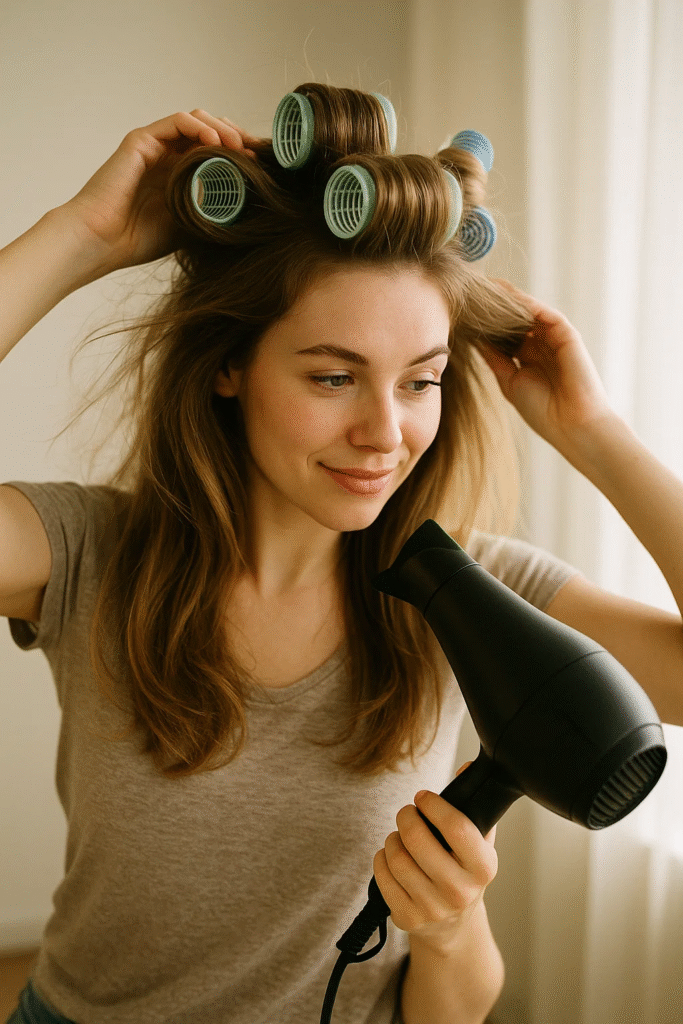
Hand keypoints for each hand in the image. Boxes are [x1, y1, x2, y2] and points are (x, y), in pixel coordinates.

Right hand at [58, 111, 260, 272]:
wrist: (102, 242)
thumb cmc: (138, 239)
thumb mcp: (189, 224)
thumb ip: (212, 208)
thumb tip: (251, 204)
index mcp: (178, 175)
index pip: (215, 151)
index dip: (239, 154)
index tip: (261, 167)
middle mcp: (167, 156)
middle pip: (210, 131)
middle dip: (237, 137)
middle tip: (256, 153)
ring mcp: (154, 146)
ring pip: (196, 120)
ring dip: (223, 129)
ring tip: (240, 148)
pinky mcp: (141, 140)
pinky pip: (177, 122)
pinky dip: (200, 127)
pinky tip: (215, 143)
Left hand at [373, 765, 497, 953]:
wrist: (454, 925)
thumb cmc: (463, 872)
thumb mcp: (478, 843)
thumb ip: (474, 805)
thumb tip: (466, 768)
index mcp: (483, 868)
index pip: (458, 828)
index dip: (434, 805)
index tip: (423, 797)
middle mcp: (460, 891)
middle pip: (417, 839)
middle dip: (406, 816)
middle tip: (407, 813)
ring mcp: (433, 908)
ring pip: (396, 857)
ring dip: (393, 838)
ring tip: (400, 836)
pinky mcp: (408, 918)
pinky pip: (382, 876)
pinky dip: (381, 859)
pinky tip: (391, 856)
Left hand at [480, 279, 613, 452]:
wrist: (571, 426)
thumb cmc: (542, 411)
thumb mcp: (509, 380)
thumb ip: (494, 358)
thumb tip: (474, 339)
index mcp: (528, 358)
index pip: (504, 333)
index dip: (486, 323)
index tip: (463, 311)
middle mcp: (541, 344)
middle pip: (515, 319)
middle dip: (495, 306)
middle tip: (470, 290)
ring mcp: (554, 338)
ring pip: (529, 311)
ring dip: (508, 299)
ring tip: (485, 285)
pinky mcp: (566, 334)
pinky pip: (544, 313)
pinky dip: (526, 303)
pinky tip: (507, 295)